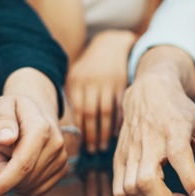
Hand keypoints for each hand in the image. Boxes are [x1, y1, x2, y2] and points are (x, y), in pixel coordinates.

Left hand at [0, 69, 67, 195]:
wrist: (38, 108)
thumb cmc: (13, 108)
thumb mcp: (2, 106)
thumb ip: (2, 120)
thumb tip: (5, 139)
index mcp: (41, 128)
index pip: (22, 165)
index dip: (1, 184)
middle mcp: (56, 144)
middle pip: (24, 180)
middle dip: (3, 176)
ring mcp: (62, 157)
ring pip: (30, 187)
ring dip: (13, 180)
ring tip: (9, 157)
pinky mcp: (62, 168)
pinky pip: (37, 190)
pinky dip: (23, 185)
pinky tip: (19, 166)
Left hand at [67, 30, 136, 153]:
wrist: (111, 45)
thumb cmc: (91, 67)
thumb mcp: (77, 76)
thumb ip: (74, 96)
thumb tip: (72, 125)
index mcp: (77, 82)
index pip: (78, 111)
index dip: (80, 130)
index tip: (81, 146)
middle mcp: (92, 82)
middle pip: (91, 114)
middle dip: (92, 135)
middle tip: (93, 150)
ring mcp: (108, 83)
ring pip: (106, 112)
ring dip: (104, 132)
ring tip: (103, 146)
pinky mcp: (122, 83)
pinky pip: (120, 106)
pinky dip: (118, 121)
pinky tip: (115, 133)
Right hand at [112, 72, 194, 195]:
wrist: (148, 92)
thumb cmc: (178, 110)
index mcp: (174, 129)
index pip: (179, 155)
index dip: (191, 180)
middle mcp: (149, 140)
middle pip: (147, 180)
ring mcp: (130, 150)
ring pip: (130, 189)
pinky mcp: (119, 158)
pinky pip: (119, 189)